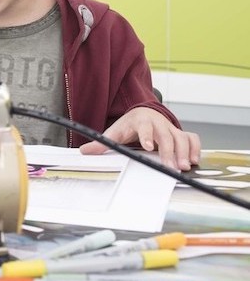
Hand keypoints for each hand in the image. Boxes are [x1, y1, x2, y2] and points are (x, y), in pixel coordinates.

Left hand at [79, 107, 200, 170]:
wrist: (143, 113)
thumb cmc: (129, 125)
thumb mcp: (114, 132)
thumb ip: (101, 142)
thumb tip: (84, 151)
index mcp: (141, 121)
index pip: (144, 127)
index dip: (147, 136)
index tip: (148, 147)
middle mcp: (158, 123)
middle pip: (166, 135)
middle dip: (170, 151)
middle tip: (173, 166)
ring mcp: (171, 127)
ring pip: (182, 137)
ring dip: (185, 152)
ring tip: (186, 167)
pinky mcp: (180, 132)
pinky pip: (192, 138)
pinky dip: (195, 148)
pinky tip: (195, 161)